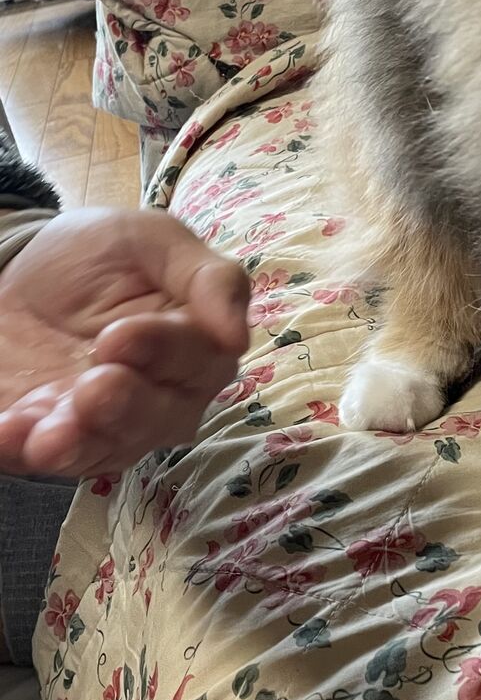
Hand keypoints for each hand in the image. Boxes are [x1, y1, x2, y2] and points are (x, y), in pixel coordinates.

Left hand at [0, 207, 249, 476]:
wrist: (18, 274)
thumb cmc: (100, 255)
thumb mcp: (151, 240)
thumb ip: (207, 276)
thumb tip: (237, 335)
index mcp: (196, 344)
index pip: (201, 360)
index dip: (166, 353)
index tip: (118, 336)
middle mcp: (161, 395)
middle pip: (162, 418)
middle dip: (126, 407)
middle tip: (92, 387)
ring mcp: (103, 424)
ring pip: (108, 450)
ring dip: (78, 444)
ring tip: (47, 435)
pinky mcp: (47, 439)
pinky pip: (40, 460)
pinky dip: (21, 450)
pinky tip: (6, 433)